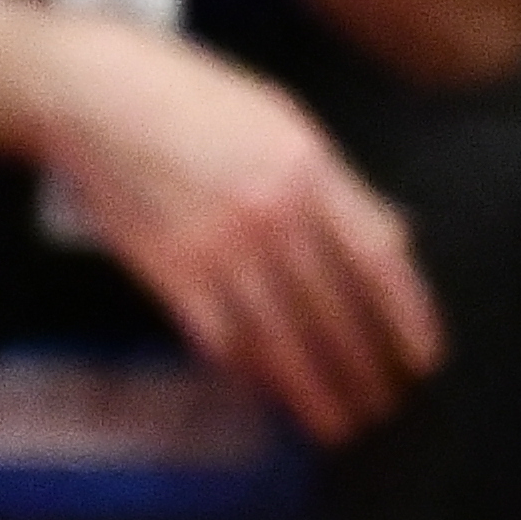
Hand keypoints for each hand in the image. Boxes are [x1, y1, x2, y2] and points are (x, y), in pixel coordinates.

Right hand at [24, 8, 445, 441]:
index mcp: (310, 170)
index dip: (409, 318)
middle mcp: (272, 213)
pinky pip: (222, 338)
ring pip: (282, 340)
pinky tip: (271, 395)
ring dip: (314, 391)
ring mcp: (219, 246)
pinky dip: (251, 373)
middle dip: (365, 370)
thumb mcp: (284, 121)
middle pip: (336, 311)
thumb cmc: (194, 99)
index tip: (425, 359)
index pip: (379, 259)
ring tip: (338, 424)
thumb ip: (339, 185)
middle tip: (384, 408)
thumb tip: (394, 241)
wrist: (96, 95)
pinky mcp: (170, 271)